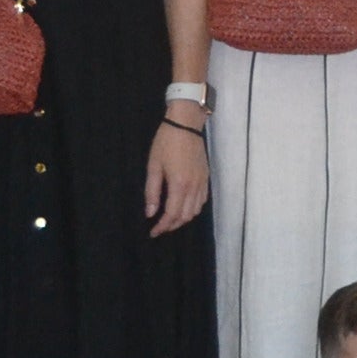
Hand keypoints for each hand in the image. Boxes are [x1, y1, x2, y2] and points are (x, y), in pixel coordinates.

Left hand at [143, 113, 208, 234]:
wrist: (185, 125)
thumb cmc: (165, 143)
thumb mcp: (153, 166)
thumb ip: (152, 192)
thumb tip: (150, 213)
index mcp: (179, 184)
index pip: (172, 214)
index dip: (162, 226)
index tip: (153, 232)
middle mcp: (194, 186)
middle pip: (185, 216)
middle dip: (172, 226)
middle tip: (159, 228)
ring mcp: (202, 182)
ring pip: (196, 210)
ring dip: (183, 219)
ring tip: (170, 220)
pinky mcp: (206, 177)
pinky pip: (202, 200)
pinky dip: (193, 209)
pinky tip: (183, 207)